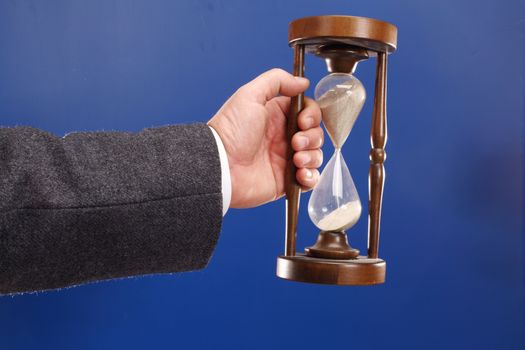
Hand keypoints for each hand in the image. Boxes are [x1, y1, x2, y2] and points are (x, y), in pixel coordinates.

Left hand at [208, 68, 323, 207]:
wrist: (222, 166)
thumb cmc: (231, 132)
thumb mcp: (250, 95)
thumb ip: (277, 80)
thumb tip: (303, 82)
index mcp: (278, 117)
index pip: (308, 112)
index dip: (312, 116)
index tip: (303, 121)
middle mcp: (284, 137)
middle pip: (315, 133)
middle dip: (312, 137)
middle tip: (295, 142)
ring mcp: (286, 159)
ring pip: (315, 155)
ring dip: (312, 156)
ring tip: (296, 160)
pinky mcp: (287, 179)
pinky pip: (311, 179)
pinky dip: (311, 176)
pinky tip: (300, 173)